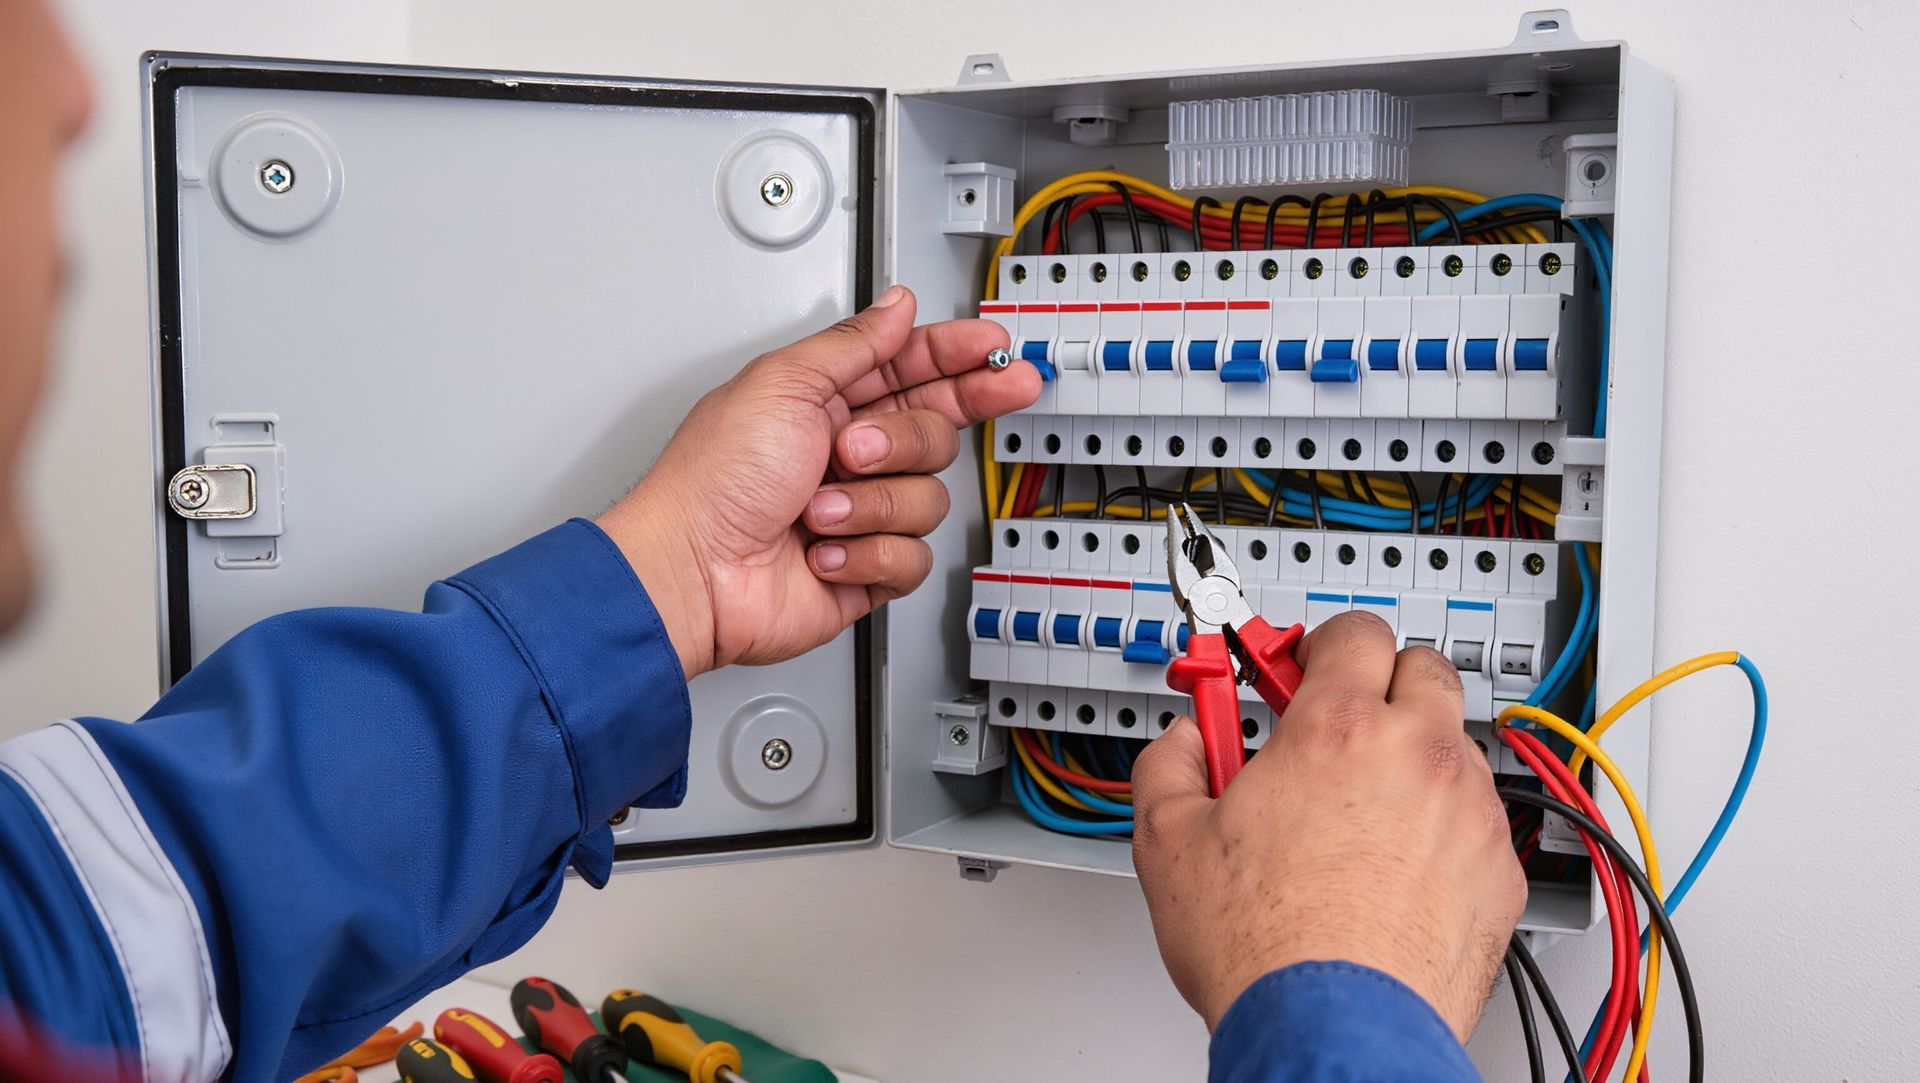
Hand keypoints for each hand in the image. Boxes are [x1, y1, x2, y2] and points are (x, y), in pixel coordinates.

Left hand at [597, 285, 1036, 677]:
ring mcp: (860, 512)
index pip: (915, 368)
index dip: (959, 356)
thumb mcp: (782, 383)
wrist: (691, 571)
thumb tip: (896, 306)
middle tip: (862, 449)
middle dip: (905, 441)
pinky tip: (821, 550)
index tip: (996, 351)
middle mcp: (850, 455)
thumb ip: (853, 343)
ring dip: (868, 504)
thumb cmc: (713, 481)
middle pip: (936, 431)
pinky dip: (867, 552)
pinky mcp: (867, 568)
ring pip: (928, 498)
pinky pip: (912, 558)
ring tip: (814, 510)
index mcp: (828, 401)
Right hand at [1130, 612, 1525, 1037]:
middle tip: (1336, 718)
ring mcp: (1467, 812)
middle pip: (1424, 666)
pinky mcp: (1496, 872)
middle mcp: (1417, 756)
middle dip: (1381, 681)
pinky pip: (1476, 820)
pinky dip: (1440, 827)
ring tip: (1358, 808)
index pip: (1353, 631)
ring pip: (1453, 746)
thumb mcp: (1168, 839)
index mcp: (1339, 729)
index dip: (1320, 642)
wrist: (1333, 1029)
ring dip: (1412, 756)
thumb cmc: (1265, 946)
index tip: (1294, 665)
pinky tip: (1392, 868)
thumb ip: (1170, 761)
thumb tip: (1183, 741)